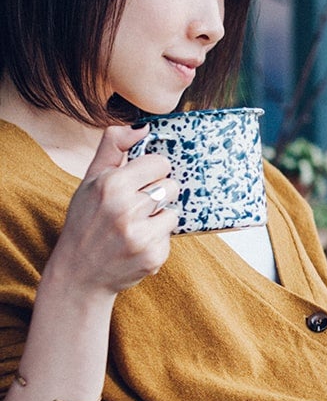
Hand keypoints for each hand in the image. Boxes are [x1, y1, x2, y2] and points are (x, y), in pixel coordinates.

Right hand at [45, 125, 178, 296]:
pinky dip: (157, 240)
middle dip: (158, 195)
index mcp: (111, 184)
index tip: (139, 182)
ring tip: (133, 227)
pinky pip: (171, 236)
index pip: (160, 163)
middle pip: (172, 186)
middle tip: (134, 208)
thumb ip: (113, 148)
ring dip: (159, 219)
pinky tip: (135, 245)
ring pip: (173, 212)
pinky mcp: (153, 255)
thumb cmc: (85, 221)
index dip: (152, 172)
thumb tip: (142, 126)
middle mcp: (126, 209)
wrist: (78, 274)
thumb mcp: (90, 180)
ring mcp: (140, 234)